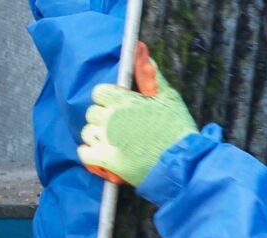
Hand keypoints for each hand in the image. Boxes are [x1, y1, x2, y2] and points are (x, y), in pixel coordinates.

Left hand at [77, 42, 197, 186]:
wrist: (182, 162)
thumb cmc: (176, 129)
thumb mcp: (167, 96)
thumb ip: (148, 73)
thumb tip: (139, 47)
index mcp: (122, 99)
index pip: (99, 92)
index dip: (109, 100)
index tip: (120, 109)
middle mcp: (110, 117)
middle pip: (92, 112)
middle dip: (104, 119)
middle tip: (121, 129)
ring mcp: (106, 139)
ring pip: (87, 133)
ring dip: (98, 137)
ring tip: (116, 143)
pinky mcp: (106, 160)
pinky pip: (84, 154)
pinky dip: (92, 155)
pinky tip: (107, 155)